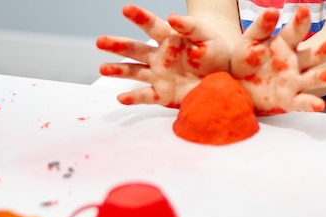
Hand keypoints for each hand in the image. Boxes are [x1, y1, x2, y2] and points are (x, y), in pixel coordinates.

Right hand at [97, 4, 230, 107]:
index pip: (151, 26)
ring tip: (102, 69)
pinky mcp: (163, 94)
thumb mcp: (207, 37)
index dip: (139, 17)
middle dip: (117, 45)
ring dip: (118, 70)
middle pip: (135, 49)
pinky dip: (134, 97)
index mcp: (170, 39)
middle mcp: (159, 56)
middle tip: (100, 41)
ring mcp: (159, 75)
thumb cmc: (216, 54)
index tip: (127, 9)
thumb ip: (191, 27)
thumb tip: (172, 17)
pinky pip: (146, 96)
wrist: (225, 79)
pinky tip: (121, 98)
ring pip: (135, 72)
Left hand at [231, 6, 325, 115]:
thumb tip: (273, 11)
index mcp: (285, 44)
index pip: (296, 30)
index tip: (304, 10)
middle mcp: (294, 62)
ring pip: (312, 78)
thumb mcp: (249, 40)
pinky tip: (319, 105)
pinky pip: (301, 102)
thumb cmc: (245, 60)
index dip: (301, 21)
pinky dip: (310, 104)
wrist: (235, 86)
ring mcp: (294, 82)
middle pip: (314, 54)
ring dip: (322, 77)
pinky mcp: (289, 100)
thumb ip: (262, 27)